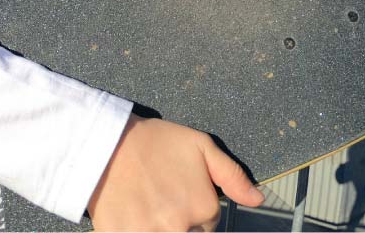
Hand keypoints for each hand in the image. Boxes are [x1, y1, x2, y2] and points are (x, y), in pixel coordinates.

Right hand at [87, 115, 263, 231]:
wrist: (106, 141)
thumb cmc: (155, 142)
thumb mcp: (201, 146)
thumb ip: (232, 175)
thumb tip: (257, 200)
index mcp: (202, 208)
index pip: (208, 226)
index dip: (194, 213)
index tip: (178, 196)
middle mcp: (178, 227)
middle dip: (178, 222)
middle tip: (162, 200)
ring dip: (159, 226)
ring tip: (148, 207)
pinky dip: (136, 229)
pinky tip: (133, 213)